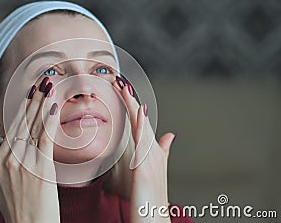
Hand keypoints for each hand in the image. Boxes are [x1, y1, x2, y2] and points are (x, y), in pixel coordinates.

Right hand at [0, 78, 59, 222]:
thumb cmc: (13, 206)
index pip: (12, 127)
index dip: (22, 108)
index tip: (29, 92)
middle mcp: (9, 159)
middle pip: (23, 123)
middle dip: (33, 100)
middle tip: (42, 81)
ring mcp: (24, 164)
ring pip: (34, 128)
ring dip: (43, 106)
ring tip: (49, 88)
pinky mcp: (41, 169)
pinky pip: (45, 140)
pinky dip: (49, 123)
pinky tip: (54, 108)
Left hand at [113, 77, 175, 222]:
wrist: (154, 220)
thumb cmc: (150, 199)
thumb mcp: (153, 172)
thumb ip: (161, 152)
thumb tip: (169, 135)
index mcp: (149, 153)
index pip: (138, 123)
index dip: (131, 106)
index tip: (121, 89)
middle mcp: (152, 152)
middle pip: (140, 120)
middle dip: (129, 100)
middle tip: (119, 79)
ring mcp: (150, 159)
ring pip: (141, 126)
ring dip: (133, 106)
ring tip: (124, 87)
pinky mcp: (146, 168)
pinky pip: (144, 143)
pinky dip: (142, 126)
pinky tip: (139, 110)